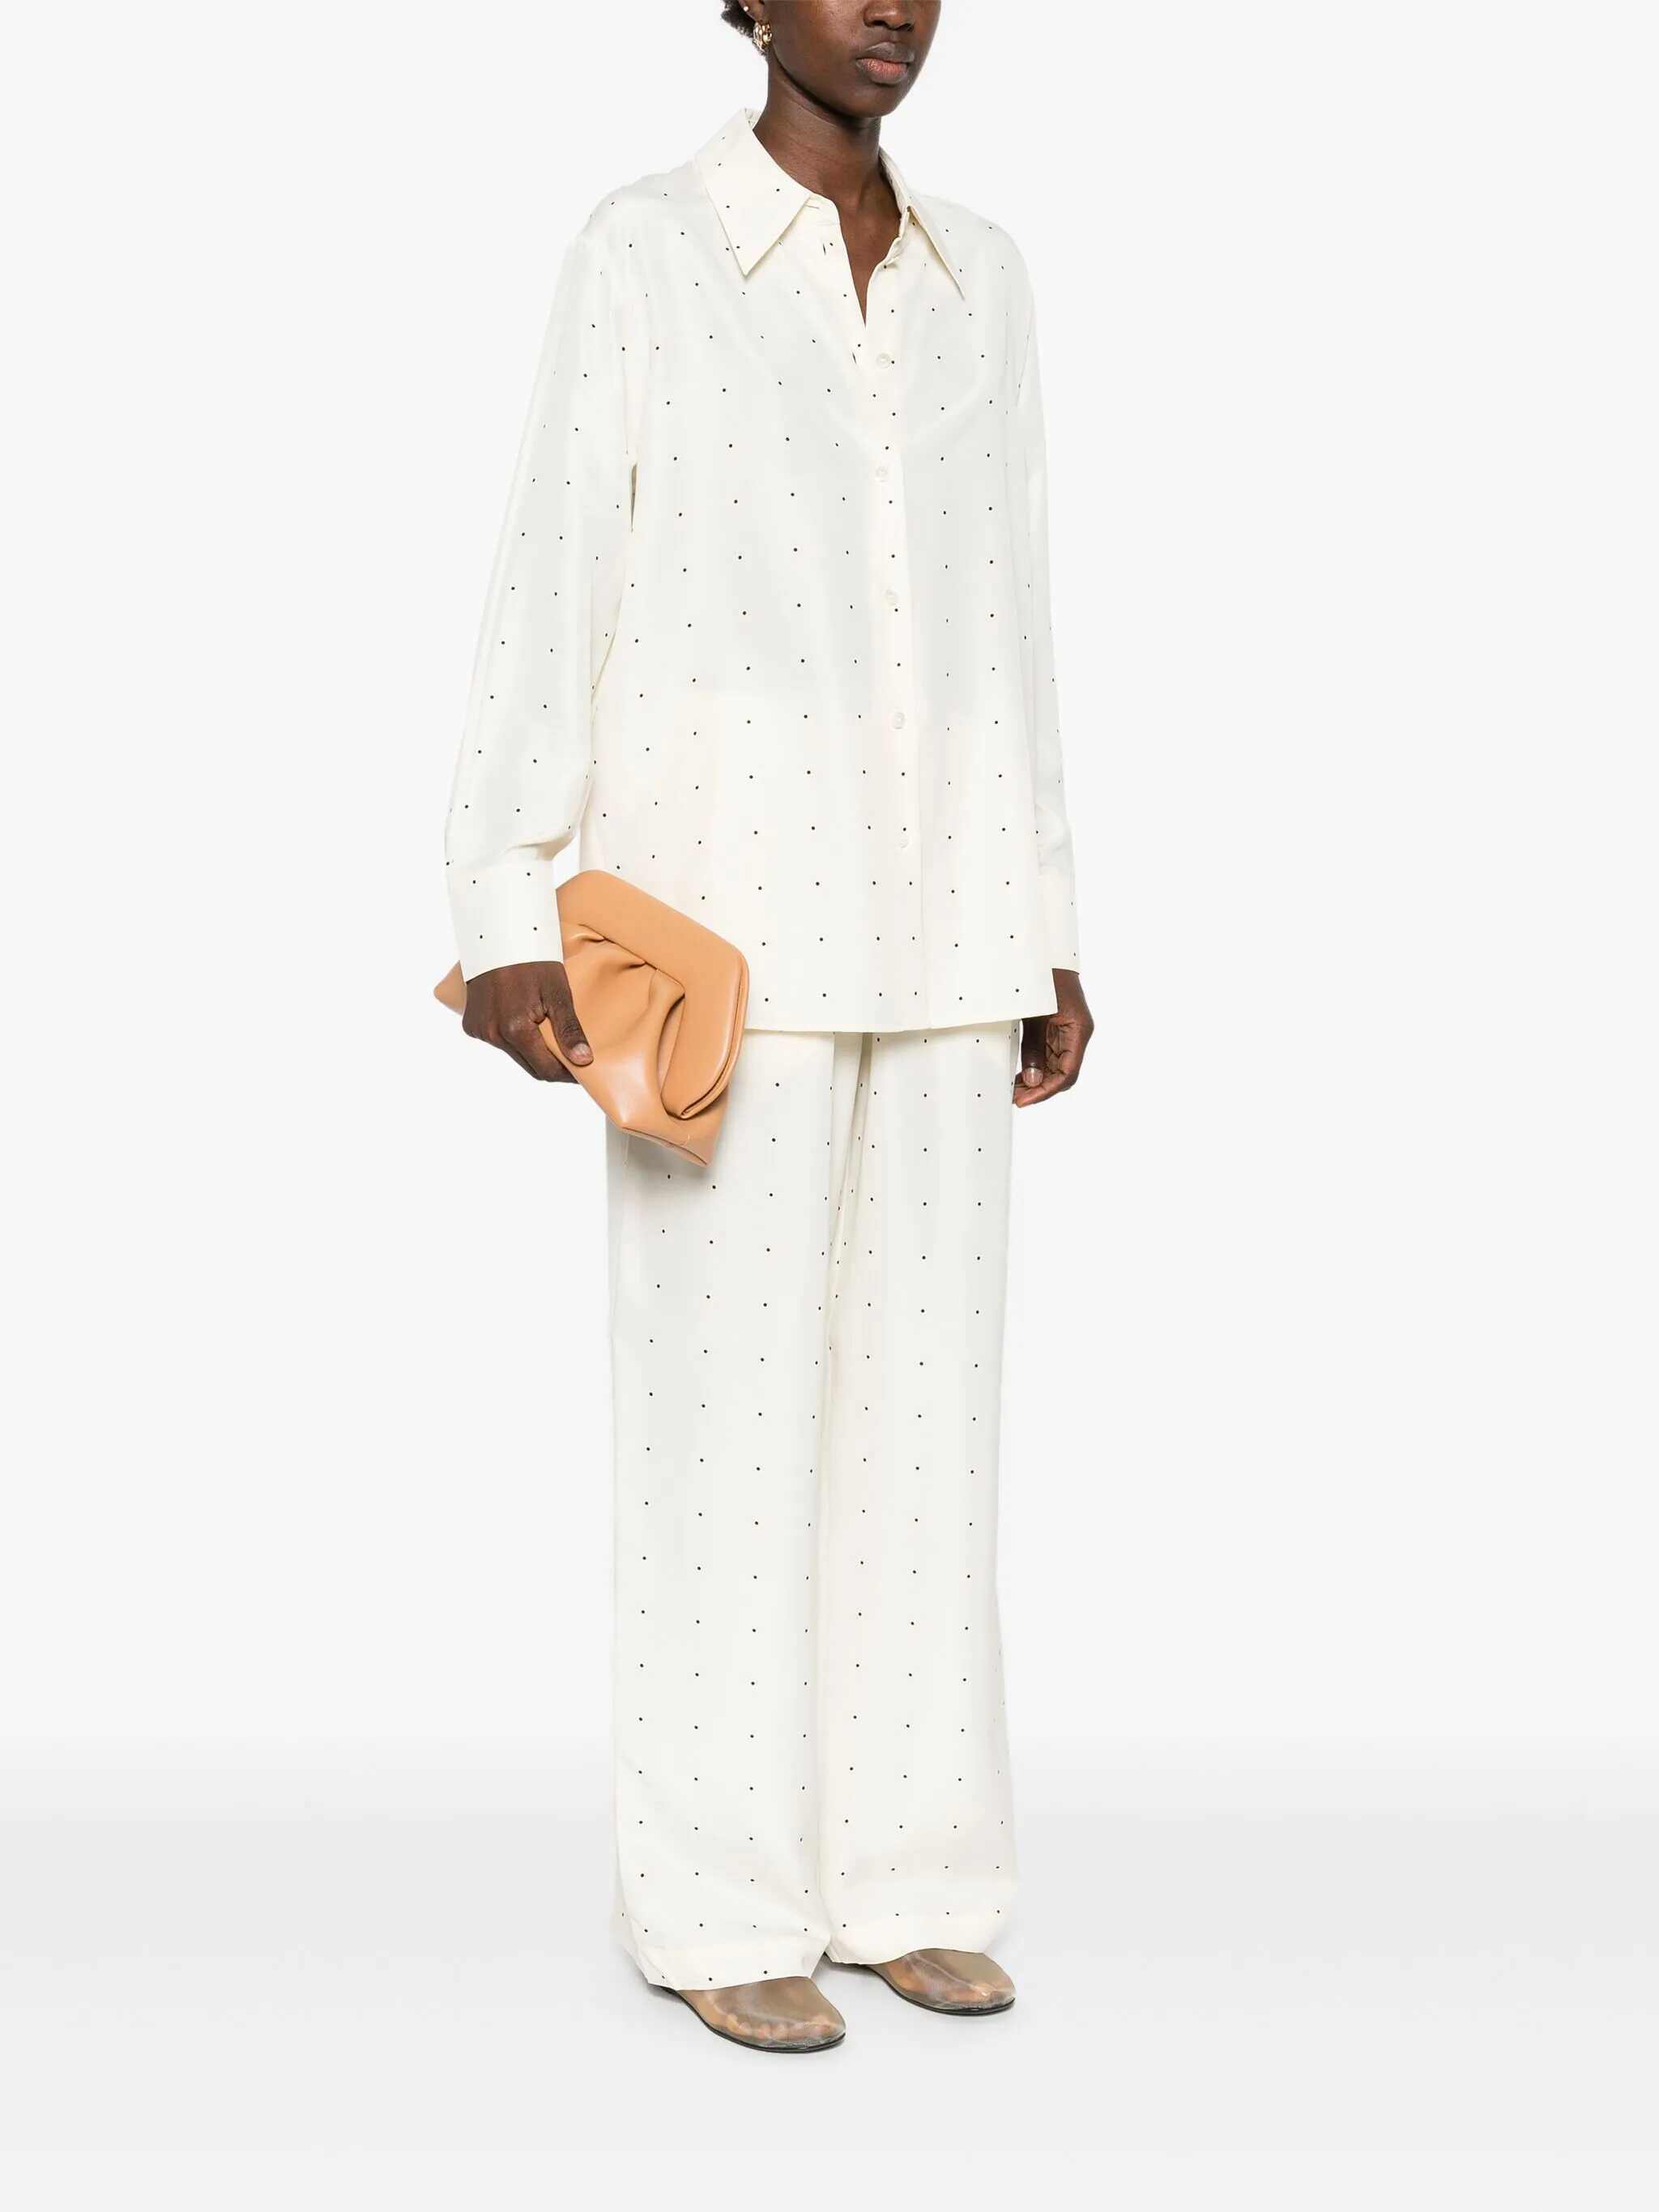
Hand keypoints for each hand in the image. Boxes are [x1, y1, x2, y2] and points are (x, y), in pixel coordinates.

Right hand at [462, 961, 591, 1083]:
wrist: (498, 936)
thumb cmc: (532, 960)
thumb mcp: (557, 992)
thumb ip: (569, 1029)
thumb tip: (583, 1061)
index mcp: (515, 1030)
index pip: (545, 1070)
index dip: (567, 1074)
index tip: (583, 1070)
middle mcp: (493, 1034)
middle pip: (529, 1066)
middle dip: (552, 1065)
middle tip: (573, 1058)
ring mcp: (480, 1030)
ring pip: (514, 1055)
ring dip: (533, 1052)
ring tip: (552, 1039)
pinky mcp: (472, 1025)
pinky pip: (498, 1041)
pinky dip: (514, 1040)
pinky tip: (526, 1025)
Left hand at [1014, 969, 1092, 1106]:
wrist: (1046, 953)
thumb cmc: (1043, 978)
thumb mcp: (1034, 1014)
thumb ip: (1033, 1047)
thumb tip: (1032, 1079)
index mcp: (1078, 1030)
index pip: (1067, 1073)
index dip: (1045, 1091)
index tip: (1024, 1100)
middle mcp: (1077, 1034)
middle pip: (1062, 1074)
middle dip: (1039, 1089)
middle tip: (1015, 1098)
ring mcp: (1069, 1032)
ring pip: (1056, 1067)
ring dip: (1036, 1080)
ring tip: (1014, 1089)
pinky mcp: (1058, 1028)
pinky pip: (1050, 1054)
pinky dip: (1035, 1066)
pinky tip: (1020, 1073)